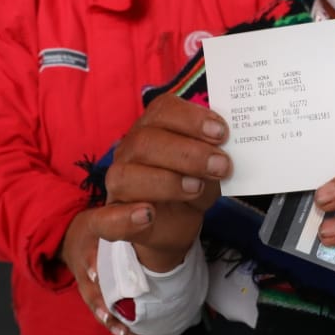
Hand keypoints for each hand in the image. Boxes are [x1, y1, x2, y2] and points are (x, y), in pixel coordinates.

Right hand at [61, 209, 129, 334]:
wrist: (69, 240)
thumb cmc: (91, 229)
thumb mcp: (100, 217)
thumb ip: (121, 215)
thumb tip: (149, 212)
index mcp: (85, 244)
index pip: (88, 252)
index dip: (90, 262)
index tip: (95, 273)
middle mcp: (84, 268)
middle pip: (91, 286)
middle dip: (100, 300)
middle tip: (110, 313)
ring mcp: (86, 284)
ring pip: (96, 302)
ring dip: (108, 317)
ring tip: (123, 331)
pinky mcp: (92, 294)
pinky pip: (100, 309)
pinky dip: (112, 322)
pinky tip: (127, 334)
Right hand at [88, 95, 231, 271]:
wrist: (176, 224)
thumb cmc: (192, 186)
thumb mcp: (210, 170)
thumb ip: (216, 159)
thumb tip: (228, 154)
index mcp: (154, 128)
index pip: (162, 110)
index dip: (191, 118)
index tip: (221, 132)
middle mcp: (131, 151)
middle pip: (145, 141)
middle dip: (188, 153)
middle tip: (221, 165)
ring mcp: (118, 184)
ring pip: (125, 176)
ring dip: (166, 181)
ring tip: (197, 188)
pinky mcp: (113, 217)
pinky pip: (105, 219)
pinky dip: (125, 217)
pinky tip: (148, 215)